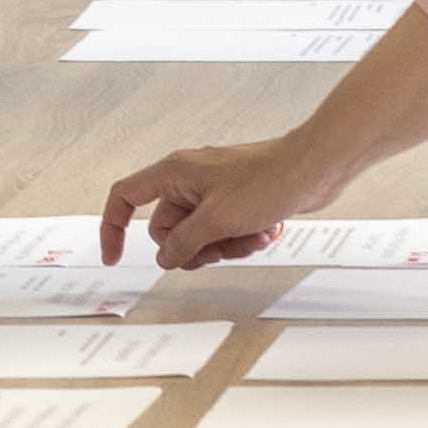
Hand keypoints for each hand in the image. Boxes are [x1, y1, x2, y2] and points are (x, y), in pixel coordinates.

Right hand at [97, 133, 350, 269]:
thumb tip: (166, 259)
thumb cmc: (268, 181)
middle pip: (168, 230)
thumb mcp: (216, 220)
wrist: (314, 169)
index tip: (115, 259)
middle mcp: (189, 180)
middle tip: (220, 246)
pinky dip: (243, 239)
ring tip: (252, 235)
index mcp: (174, 173)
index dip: (113, 228)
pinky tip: (267, 231)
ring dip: (226, 246)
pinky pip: (225, 232)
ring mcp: (213, 191)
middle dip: (194, 248)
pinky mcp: (236, 201)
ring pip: (200, 236)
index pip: (125, 197)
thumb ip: (184, 243)